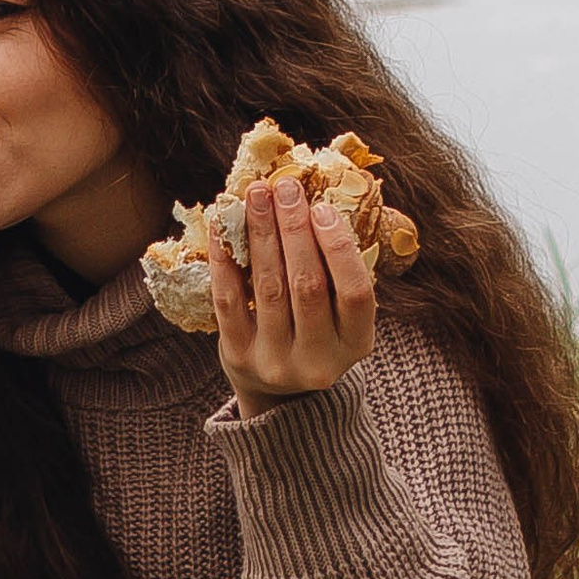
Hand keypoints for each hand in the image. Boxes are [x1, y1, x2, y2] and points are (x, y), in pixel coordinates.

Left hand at [212, 179, 376, 419]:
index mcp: (356, 344)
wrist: (280, 391)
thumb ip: (338, 269)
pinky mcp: (240, 356)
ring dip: (261, 234)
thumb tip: (315, 200)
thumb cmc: (317, 331)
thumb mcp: (341, 313)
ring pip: (268, 287)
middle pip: (307, 285)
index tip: (322, 208)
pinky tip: (222, 227)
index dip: (338, 248)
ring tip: (257, 196)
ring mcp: (277, 362)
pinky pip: (228, 300)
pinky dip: (224, 259)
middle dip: (294, 229)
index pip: (355, 293)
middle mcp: (320, 360)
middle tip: (285, 187)